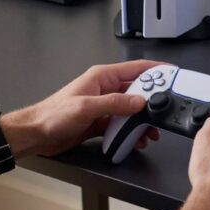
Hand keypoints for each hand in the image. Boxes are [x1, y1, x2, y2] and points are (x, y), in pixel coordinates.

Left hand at [8, 59, 163, 156]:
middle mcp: (104, 89)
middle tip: (165, 111)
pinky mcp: (100, 122)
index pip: (136, 69)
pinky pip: (122, 125)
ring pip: (131, 110)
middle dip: (152, 102)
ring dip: (142, 121)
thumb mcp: (86, 107)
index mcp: (102, 77)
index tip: (173, 75)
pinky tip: (136, 140)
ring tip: (151, 132)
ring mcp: (103, 106)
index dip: (156, 70)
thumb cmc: (53, 114)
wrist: (36, 134)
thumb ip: (115, 104)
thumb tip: (139, 102)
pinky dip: (131, 132)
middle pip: (137, 91)